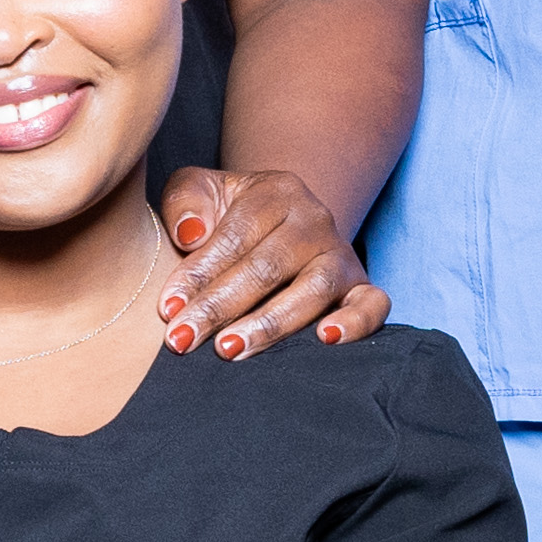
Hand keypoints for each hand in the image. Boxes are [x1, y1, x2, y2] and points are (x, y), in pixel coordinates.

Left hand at [155, 165, 387, 358]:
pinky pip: (372, 304)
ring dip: (269, 323)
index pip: (234, 236)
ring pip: (313, 288)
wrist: (277, 227)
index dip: (199, 274)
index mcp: (275, 192)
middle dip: (220, 307)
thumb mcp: (202, 193)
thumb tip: (190, 235)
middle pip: (267, 266)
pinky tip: (324, 339)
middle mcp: (315, 220)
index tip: (168, 307)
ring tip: (230, 349)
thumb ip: (186, 202)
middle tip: (184, 340)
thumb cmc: (229, 216)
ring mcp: (341, 254)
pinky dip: (355, 322)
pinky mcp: (362, 286)